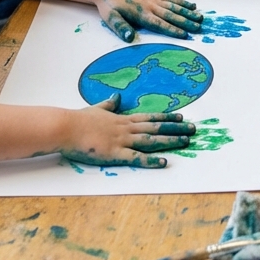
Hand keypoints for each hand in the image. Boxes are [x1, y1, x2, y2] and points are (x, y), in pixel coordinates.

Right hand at [60, 96, 195, 167]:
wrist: (65, 127)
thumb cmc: (78, 120)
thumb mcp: (96, 109)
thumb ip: (108, 105)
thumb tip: (116, 97)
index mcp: (122, 119)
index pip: (149, 117)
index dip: (166, 117)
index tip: (181, 116)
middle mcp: (126, 129)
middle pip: (156, 127)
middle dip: (176, 128)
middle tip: (194, 129)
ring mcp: (122, 141)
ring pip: (151, 140)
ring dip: (170, 140)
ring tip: (186, 142)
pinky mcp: (115, 154)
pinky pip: (136, 158)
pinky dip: (151, 160)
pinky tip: (164, 162)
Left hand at [96, 0, 203, 41]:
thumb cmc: (109, 5)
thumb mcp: (111, 18)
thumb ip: (121, 28)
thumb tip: (130, 38)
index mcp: (141, 13)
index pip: (159, 24)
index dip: (172, 29)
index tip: (184, 35)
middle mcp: (150, 6)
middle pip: (171, 15)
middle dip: (186, 22)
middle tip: (199, 28)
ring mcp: (153, 0)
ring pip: (174, 7)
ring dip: (188, 12)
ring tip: (200, 18)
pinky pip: (170, 0)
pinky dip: (182, 3)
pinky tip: (192, 6)